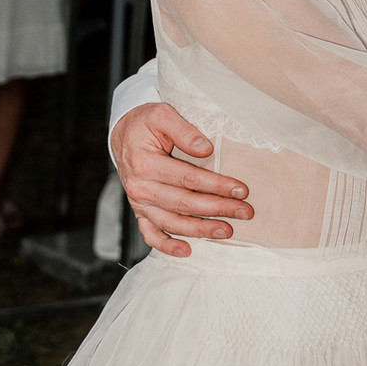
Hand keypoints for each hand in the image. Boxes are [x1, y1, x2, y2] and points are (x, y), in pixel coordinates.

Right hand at [111, 102, 253, 257]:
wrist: (122, 133)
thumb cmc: (145, 122)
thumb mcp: (162, 115)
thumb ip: (184, 130)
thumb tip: (206, 149)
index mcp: (145, 163)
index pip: (188, 178)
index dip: (216, 185)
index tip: (240, 190)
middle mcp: (140, 187)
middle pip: (184, 203)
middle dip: (217, 209)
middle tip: (245, 212)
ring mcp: (139, 202)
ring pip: (172, 222)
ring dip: (201, 230)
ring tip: (227, 231)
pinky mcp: (139, 210)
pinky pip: (150, 234)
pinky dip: (167, 246)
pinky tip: (187, 250)